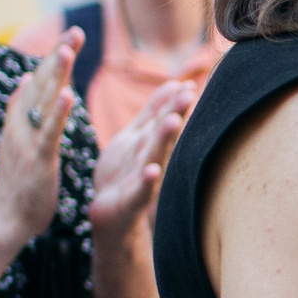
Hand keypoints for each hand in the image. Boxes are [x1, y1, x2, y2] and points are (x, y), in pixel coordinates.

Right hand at [0, 31, 77, 245]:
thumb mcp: (20, 139)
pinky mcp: (38, 159)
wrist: (5, 218)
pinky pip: (49, 131)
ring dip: (56, 74)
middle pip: (42, 84)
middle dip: (59, 57)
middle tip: (76, 32)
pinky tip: (68, 94)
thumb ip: (22, 109)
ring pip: (44, 102)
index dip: (54, 58)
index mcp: (20, 119)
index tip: (70, 34)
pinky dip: (59, 112)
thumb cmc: (18, 180)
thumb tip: (27, 79)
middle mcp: (21, 124)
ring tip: (68, 49)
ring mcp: (27, 140)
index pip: (39, 82)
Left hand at [90, 77, 193, 233]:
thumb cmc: (125, 172)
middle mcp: (149, 158)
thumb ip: (154, 111)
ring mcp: (141, 179)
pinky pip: (140, 191)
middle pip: (162, 134)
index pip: (163, 117)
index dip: (173, 101)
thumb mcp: (138, 136)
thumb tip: (176, 83)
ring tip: (173, 121)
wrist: (110, 214)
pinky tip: (153, 171)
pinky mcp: (130, 201)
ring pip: (154, 156)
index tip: (188, 85)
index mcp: (149, 142)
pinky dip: (147, 182)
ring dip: (164, 140)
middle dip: (174, 114)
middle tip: (188, 95)